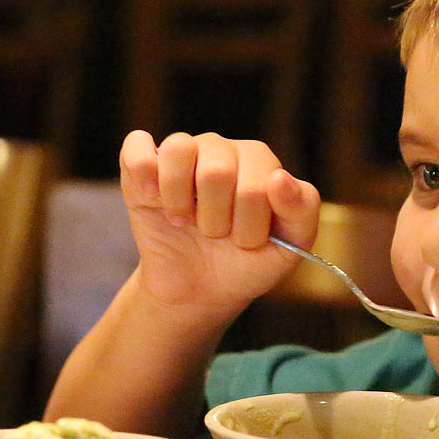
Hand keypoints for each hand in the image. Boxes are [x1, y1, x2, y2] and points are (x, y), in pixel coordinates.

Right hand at [119, 130, 319, 312]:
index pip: (258, 180)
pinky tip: (156, 202)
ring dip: (181, 202)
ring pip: (179, 150)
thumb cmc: (248, 262)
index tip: (247, 241)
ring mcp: (182, 154)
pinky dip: (145, 177)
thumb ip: (301, 209)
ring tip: (186, 221)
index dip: (251, 224)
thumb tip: (279, 177)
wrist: (203, 289)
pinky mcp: (142, 167)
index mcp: (259, 160)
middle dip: (217, 221)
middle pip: (216, 170)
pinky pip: (137, 149)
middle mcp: (220, 148)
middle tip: (216, 236)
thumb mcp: (291, 245)